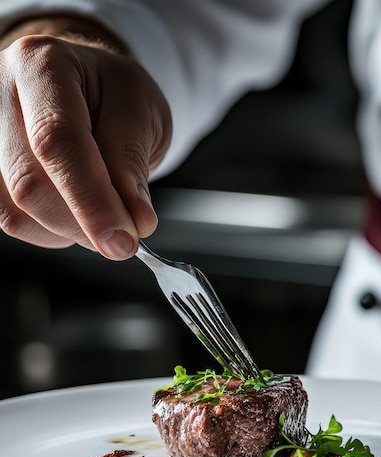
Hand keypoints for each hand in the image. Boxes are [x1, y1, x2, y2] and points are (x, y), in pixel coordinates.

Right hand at [0, 16, 171, 259]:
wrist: (91, 94)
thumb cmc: (114, 96)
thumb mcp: (140, 112)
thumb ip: (131, 164)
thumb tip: (135, 222)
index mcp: (42, 66)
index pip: (57, 141)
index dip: (91, 199)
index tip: (124, 239)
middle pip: (30, 184)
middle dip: (85, 222)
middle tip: (125, 235)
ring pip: (16, 212)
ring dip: (69, 230)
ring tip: (100, 207)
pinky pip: (13, 222)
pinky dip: (52, 231)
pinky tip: (74, 210)